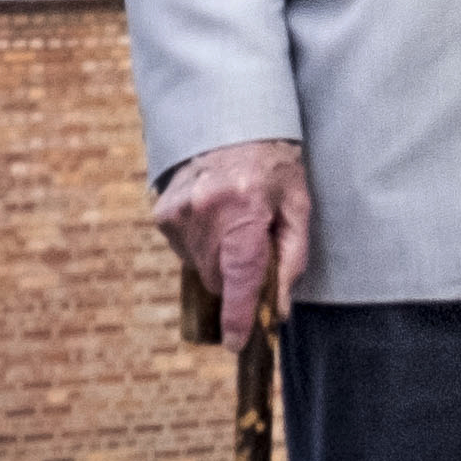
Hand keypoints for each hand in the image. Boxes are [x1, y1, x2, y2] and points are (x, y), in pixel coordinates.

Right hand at [155, 138, 310, 338]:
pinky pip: (183, 250)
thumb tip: (277, 310)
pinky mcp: (162, 211)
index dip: (239, 316)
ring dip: (218, 259)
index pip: (240, 277)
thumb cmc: (274, 164)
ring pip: (199, 267)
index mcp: (244, 210)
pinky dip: (199, 244)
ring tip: (234, 222)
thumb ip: (291, 260)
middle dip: (237, 277)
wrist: (232, 117)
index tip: (237, 343)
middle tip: (253, 246)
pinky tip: (213, 217)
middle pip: (219, 278)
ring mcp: (178, 212)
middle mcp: (205, 212)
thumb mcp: (298, 206)